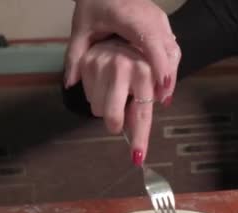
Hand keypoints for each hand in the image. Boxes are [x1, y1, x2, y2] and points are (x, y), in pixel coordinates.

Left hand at [65, 0, 179, 103]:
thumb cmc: (94, 5)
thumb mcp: (81, 29)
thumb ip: (75, 56)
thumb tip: (69, 84)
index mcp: (128, 17)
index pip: (151, 40)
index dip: (158, 64)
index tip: (160, 87)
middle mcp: (150, 17)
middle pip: (168, 48)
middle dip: (168, 75)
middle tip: (161, 100)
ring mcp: (159, 19)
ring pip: (173, 48)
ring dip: (170, 72)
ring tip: (162, 96)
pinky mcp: (161, 22)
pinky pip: (170, 46)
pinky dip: (168, 65)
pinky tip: (161, 82)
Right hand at [80, 39, 155, 164]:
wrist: (120, 31)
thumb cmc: (139, 62)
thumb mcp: (151, 81)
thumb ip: (145, 106)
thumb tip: (137, 135)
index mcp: (145, 74)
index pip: (142, 114)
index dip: (139, 138)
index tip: (137, 157)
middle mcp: (124, 68)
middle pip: (113, 116)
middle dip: (114, 124)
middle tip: (117, 124)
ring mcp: (103, 64)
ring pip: (98, 109)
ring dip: (105, 107)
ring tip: (113, 90)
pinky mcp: (87, 63)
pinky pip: (88, 97)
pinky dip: (96, 95)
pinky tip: (103, 81)